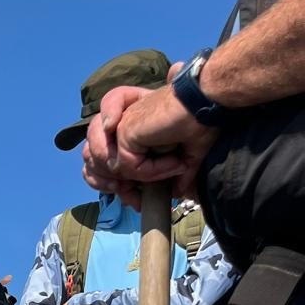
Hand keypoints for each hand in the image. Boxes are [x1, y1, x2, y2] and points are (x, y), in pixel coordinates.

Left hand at [82, 82, 216, 209]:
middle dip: (120, 190)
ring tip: (174, 167)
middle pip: (99, 167)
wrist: (206, 101)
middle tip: (139, 200)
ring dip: (146, 177)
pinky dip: (153, 171)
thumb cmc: (199, 120)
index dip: (116, 187)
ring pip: (113, 169)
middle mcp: (120, 126)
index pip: (105, 163)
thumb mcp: (185, 154)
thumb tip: (175, 193)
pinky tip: (174, 162)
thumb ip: (173, 172)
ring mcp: (119, 127)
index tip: (135, 202)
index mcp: (130, 130)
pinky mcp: (123, 130)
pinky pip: (129, 166)